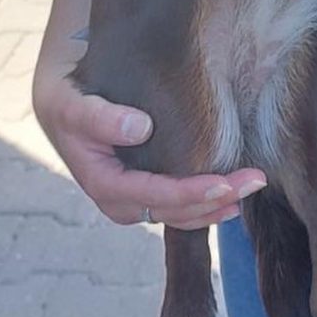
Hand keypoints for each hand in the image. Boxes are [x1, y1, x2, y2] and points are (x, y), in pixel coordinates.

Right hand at [32, 54, 265, 228]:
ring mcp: (135, 198)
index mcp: (105, 184)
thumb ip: (101, 118)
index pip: (156, 197)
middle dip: (217, 200)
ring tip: (251, 187)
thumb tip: (141, 128)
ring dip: (217, 205)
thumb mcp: (74, 105)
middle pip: (176, 212)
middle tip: (255, 181)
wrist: (61, 102)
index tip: (224, 183)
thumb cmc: (69, 102)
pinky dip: (206, 201)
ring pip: (181, 215)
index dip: (191, 193)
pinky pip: (179, 204)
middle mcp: (122, 201)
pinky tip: (232, 191)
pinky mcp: (146, 188)